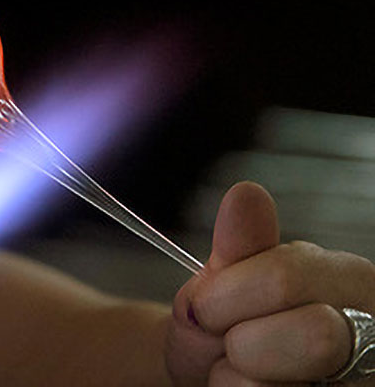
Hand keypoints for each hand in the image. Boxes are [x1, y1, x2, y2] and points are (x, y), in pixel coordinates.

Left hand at [166, 181, 374, 385]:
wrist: (208, 372)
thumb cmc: (223, 326)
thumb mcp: (221, 285)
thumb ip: (238, 247)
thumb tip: (247, 194)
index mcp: (344, 276)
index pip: (285, 278)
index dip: (225, 298)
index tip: (205, 307)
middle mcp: (370, 326)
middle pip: (319, 336)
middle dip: (246, 344)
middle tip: (228, 343)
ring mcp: (365, 375)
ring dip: (243, 381)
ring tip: (242, 371)